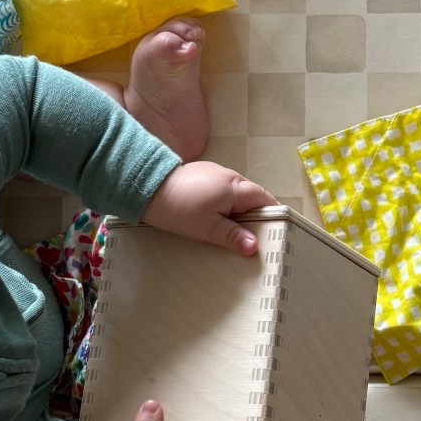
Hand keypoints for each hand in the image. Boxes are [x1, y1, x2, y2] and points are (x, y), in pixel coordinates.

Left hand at [142, 160, 275, 256]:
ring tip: (232, 230)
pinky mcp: (201, 175)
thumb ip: (233, 236)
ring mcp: (214, 173)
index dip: (272, 214)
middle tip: (252, 237)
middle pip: (252, 196)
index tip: (273, 231)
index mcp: (235, 187)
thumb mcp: (208, 228)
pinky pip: (221, 190)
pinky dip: (223, 203)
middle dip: (254, 215)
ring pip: (236, 193)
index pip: (265, 198)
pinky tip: (213, 217)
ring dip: (237, 210)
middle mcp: (229, 176)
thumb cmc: (180, 209)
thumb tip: (254, 247)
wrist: (148, 188)